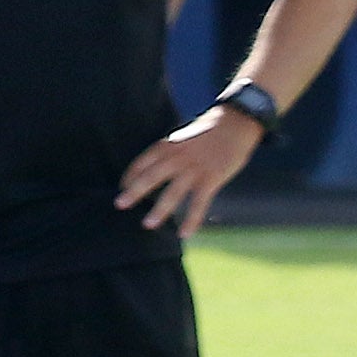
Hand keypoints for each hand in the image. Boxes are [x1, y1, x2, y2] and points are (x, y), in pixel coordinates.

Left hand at [115, 106, 264, 238]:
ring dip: (160, 210)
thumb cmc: (211, 131)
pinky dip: (192, 220)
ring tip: (148, 225)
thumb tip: (161, 168)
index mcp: (169, 145)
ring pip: (173, 193)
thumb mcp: (185, 137)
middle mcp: (178, 157)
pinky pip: (199, 203)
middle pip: (151, 176)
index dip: (130, 175)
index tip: (123, 187)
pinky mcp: (212, 179)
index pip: (142, 162)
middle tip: (120, 205)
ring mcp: (195, 169)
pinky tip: (185, 233)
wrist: (237, 123)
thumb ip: (172, 152)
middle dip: (134, 191)